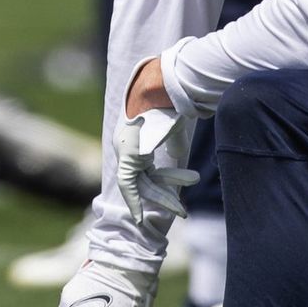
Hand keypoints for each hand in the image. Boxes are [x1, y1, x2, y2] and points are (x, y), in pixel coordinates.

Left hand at [116, 58, 197, 223]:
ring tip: (183, 213)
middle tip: (182, 211)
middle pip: (144, 178)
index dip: (160, 183)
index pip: (145, 167)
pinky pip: (127, 183)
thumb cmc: (170, 104)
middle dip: (165, 196)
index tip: (172, 195)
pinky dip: (133, 200)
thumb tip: (178, 155)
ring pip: (139, 184)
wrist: (165, 88)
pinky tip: (140, 218)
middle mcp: (126, 144)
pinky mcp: (126, 153)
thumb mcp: (172, 128)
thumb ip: (173, 142)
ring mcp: (124, 148)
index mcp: (135, 137)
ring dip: (161, 200)